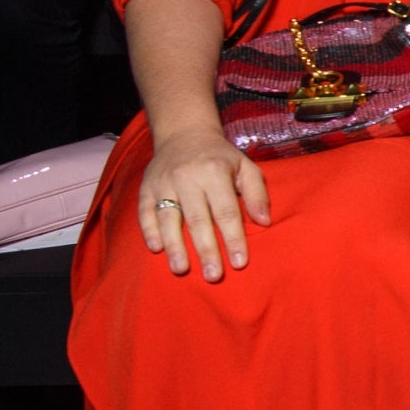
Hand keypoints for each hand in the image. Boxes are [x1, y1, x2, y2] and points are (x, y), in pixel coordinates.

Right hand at [138, 123, 270, 280]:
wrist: (184, 134)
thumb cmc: (220, 158)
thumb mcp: (245, 167)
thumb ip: (257, 194)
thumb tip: (264, 222)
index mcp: (215, 172)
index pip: (226, 211)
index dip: (233, 238)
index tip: (240, 262)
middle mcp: (187, 177)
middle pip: (198, 219)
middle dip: (206, 249)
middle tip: (213, 276)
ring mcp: (163, 183)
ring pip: (168, 218)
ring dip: (174, 246)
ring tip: (181, 269)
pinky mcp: (145, 188)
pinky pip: (145, 212)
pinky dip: (149, 231)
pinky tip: (157, 249)